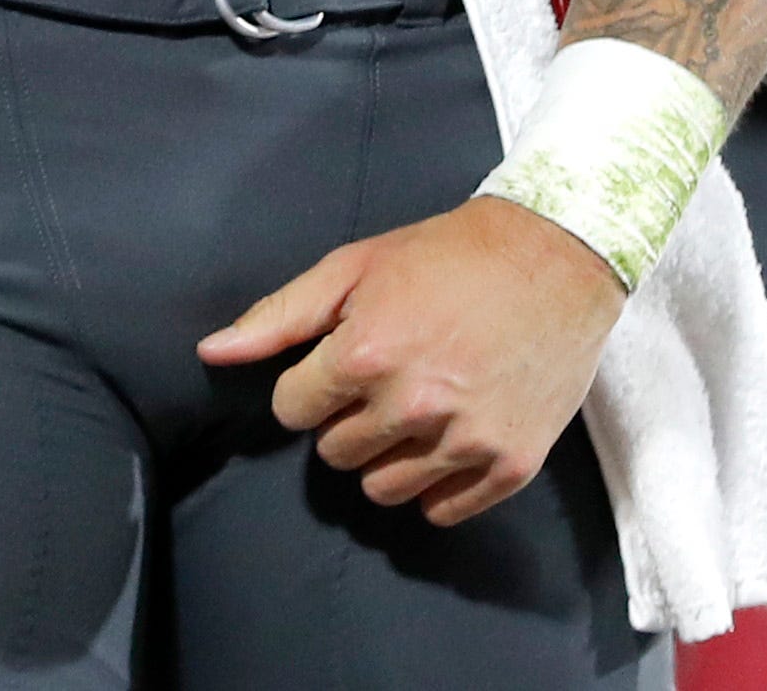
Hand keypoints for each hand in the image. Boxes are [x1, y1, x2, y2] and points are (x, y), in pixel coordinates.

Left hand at [200, 196, 625, 521]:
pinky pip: (442, 511)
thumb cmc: (447, 255)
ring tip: (414, 408)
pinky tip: (446, 439)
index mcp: (365, 354)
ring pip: (383, 489)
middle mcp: (412, 405)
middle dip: (347, 418)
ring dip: (386, 456)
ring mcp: (465, 440)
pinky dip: (436, 484)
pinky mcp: (510, 465)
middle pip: (335, 453)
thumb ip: (280, 316)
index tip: (337, 364)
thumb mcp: (354, 266)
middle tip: (383, 379)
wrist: (554, 257)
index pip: (293, 410)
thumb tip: (212, 353)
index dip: (308, 385)